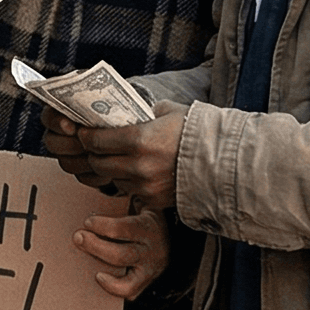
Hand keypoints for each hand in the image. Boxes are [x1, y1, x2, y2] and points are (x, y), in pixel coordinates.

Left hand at [42, 104, 184, 212]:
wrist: (225, 162)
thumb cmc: (198, 132)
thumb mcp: (170, 112)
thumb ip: (145, 111)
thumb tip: (129, 109)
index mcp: (139, 139)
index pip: (95, 140)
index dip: (85, 136)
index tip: (83, 132)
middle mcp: (138, 165)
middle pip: (98, 163)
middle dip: (93, 154)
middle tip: (95, 147)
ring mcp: (145, 186)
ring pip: (111, 180)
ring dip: (110, 170)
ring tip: (116, 160)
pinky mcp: (153, 201)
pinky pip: (131, 192)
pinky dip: (129, 183)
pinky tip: (136, 173)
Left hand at [75, 208, 169, 299]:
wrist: (176, 237)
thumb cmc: (147, 219)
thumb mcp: (142, 203)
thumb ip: (124, 199)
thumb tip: (98, 196)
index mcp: (149, 228)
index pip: (124, 229)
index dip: (103, 225)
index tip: (87, 222)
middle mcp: (151, 251)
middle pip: (121, 255)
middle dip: (95, 247)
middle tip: (78, 238)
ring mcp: (150, 269)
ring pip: (127, 280)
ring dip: (104, 276)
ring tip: (91, 269)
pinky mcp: (146, 282)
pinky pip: (130, 292)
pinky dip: (113, 289)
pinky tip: (101, 278)